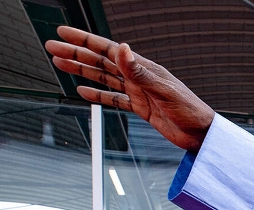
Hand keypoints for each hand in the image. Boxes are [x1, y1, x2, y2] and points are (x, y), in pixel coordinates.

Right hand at [45, 27, 214, 151]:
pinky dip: (97, 95)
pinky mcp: (140, 108)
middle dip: (75, 53)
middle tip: (51, 46)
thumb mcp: (163, 89)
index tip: (63, 32)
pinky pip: (113, 99)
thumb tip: (122, 48)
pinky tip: (83, 90)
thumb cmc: (190, 109)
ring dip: (81, 70)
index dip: (84, 40)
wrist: (201, 134)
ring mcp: (138, 92)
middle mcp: (138, 76)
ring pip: (103, 77)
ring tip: (60, 64)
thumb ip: (139, 71)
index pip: (107, 49)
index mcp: (142, 67)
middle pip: (100, 61)